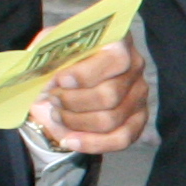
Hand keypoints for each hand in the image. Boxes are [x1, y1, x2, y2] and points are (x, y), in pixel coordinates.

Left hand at [31, 40, 148, 153]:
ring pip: (110, 120)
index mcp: (118, 41)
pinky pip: (122, 139)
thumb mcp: (51, 45)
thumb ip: (48, 54)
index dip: (86, 74)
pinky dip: (92, 144)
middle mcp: (135, 66)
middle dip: (73, 102)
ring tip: (57, 114)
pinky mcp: (138, 118)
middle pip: (109, 95)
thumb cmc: (61, 57)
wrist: (67, 77)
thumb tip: (47, 77)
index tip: (60, 80)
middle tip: (53, 99)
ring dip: (76, 122)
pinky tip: (70, 140)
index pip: (114, 60)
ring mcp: (139, 94)